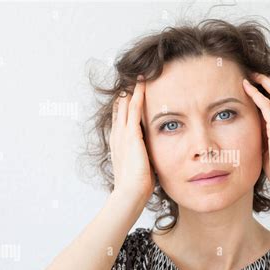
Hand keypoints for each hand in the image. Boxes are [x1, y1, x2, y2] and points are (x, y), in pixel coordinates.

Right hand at [110, 75, 154, 200]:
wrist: (130, 192)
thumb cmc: (137, 185)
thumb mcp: (140, 167)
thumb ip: (144, 158)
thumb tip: (151, 158)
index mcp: (119, 144)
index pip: (121, 120)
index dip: (124, 107)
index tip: (130, 96)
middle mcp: (118, 136)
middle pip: (120, 109)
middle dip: (126, 94)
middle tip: (132, 79)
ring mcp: (122, 134)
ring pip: (126, 105)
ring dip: (132, 90)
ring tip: (138, 76)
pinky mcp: (131, 134)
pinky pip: (134, 109)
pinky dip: (138, 95)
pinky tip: (142, 84)